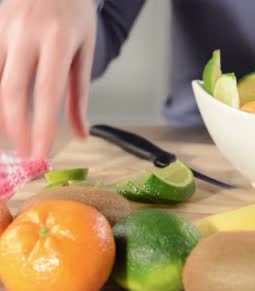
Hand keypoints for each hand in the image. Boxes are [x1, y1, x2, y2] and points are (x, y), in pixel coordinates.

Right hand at [0, 0, 96, 158]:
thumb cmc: (73, 12)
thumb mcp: (85, 48)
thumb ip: (79, 93)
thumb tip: (81, 133)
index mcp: (59, 39)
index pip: (48, 91)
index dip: (43, 125)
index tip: (42, 152)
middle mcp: (26, 34)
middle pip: (13, 89)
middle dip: (17, 127)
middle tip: (26, 152)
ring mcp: (2, 29)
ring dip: (1, 114)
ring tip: (14, 136)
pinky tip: (3, 112)